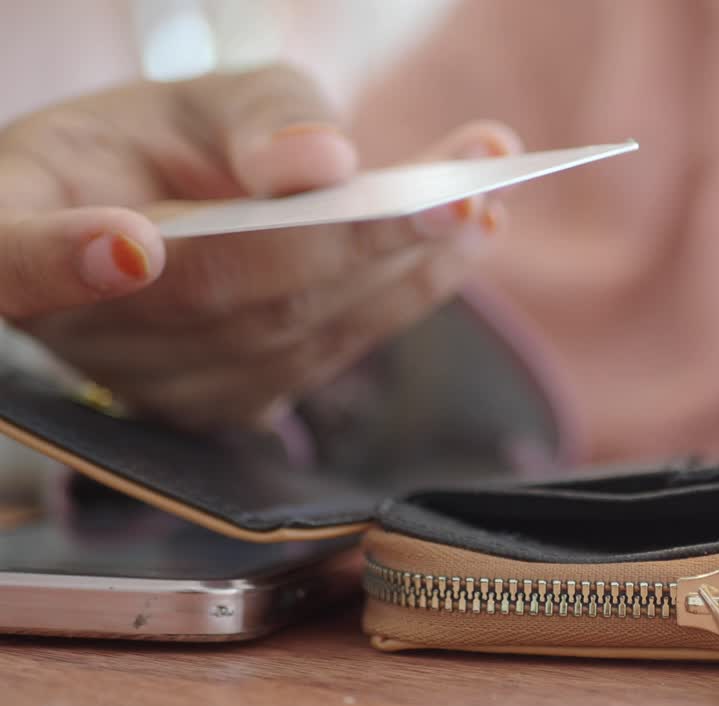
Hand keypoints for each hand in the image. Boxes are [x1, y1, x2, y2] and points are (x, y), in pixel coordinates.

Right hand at [0, 65, 518, 429]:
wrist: (164, 215)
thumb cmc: (162, 143)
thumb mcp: (197, 96)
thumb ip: (258, 116)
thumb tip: (322, 165)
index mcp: (21, 219)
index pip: (8, 262)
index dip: (58, 261)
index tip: (129, 245)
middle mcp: (80, 326)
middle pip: (217, 296)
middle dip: (356, 240)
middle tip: (461, 189)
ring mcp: (154, 385)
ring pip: (290, 334)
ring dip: (405, 268)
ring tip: (482, 201)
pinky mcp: (227, 408)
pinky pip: (326, 355)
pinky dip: (404, 295)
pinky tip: (464, 244)